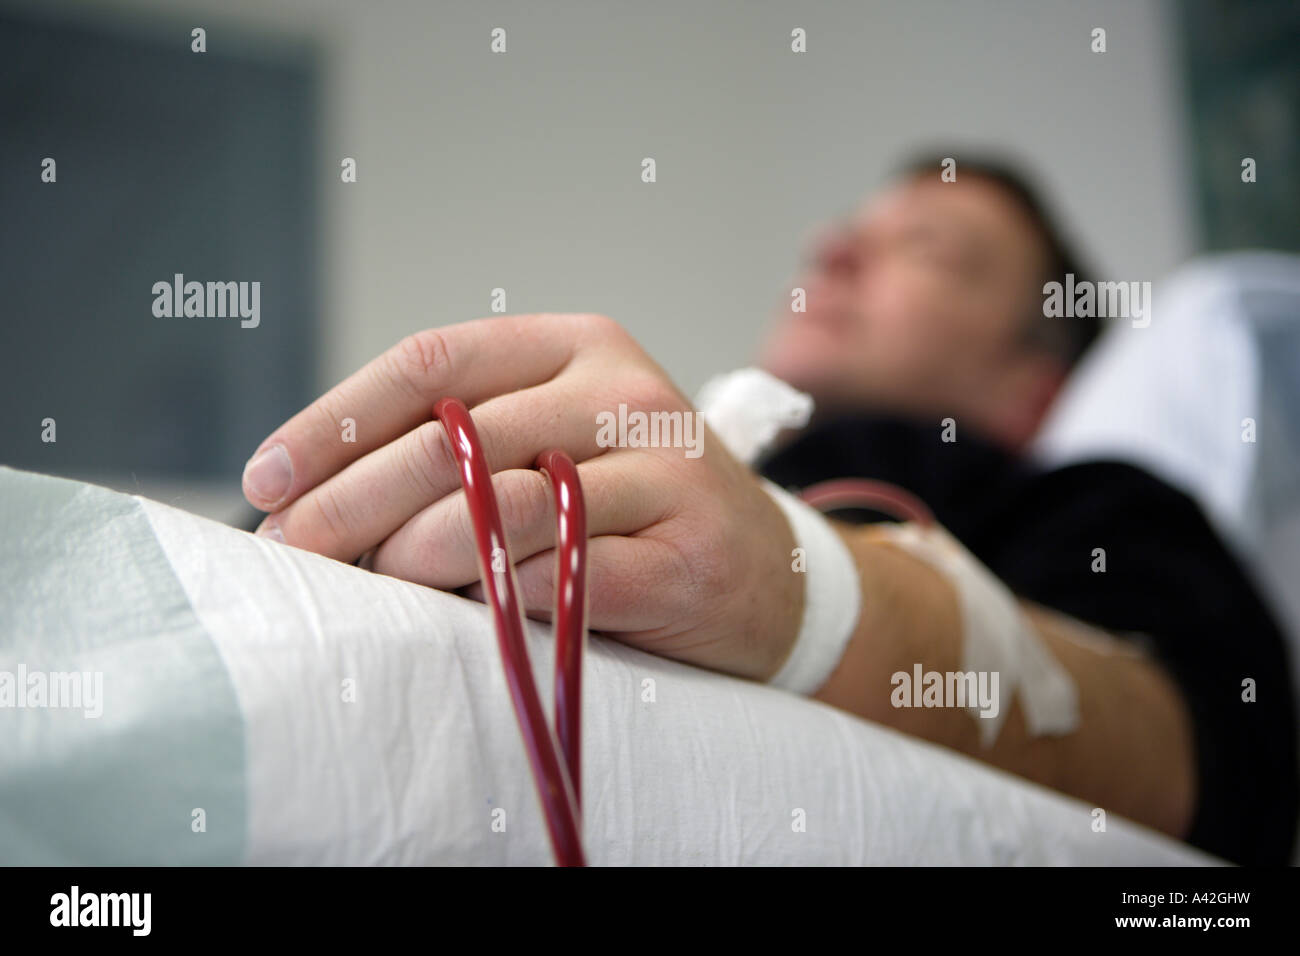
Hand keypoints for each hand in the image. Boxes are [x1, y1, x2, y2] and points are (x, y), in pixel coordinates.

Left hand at [241, 313, 802, 680]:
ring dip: (415, 551)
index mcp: (578, 345)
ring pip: (505, 502)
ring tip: (371, 584)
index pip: (433, 364)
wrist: (773, 574)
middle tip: (292, 549)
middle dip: (350, 498)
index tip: (267, 480)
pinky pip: (566, 575)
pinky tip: (461, 613)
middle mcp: (623, 390)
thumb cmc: (641, 507)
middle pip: (456, 436)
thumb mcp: (561, 444)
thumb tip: (320, 497)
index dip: (336, 421)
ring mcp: (666, 468)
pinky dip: (498, 598)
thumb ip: (470, 449)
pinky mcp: (688, 554)